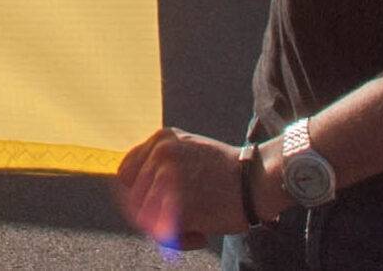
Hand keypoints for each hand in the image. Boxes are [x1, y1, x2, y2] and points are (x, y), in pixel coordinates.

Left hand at [114, 127, 253, 249]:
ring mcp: (168, 179)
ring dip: (168, 231)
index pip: (125, 173)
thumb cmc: (225, 171)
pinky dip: (182, 241)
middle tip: (176, 222)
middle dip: (151, 217)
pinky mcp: (180, 205)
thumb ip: (159, 162)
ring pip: (146, 220)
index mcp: (161, 141)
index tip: (149, 207)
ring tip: (195, 230)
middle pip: (133, 199)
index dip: (133, 194)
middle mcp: (161, 156)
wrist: (258, 180)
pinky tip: (203, 236)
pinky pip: (164, 234)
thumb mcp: (188, 148)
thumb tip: (128, 191)